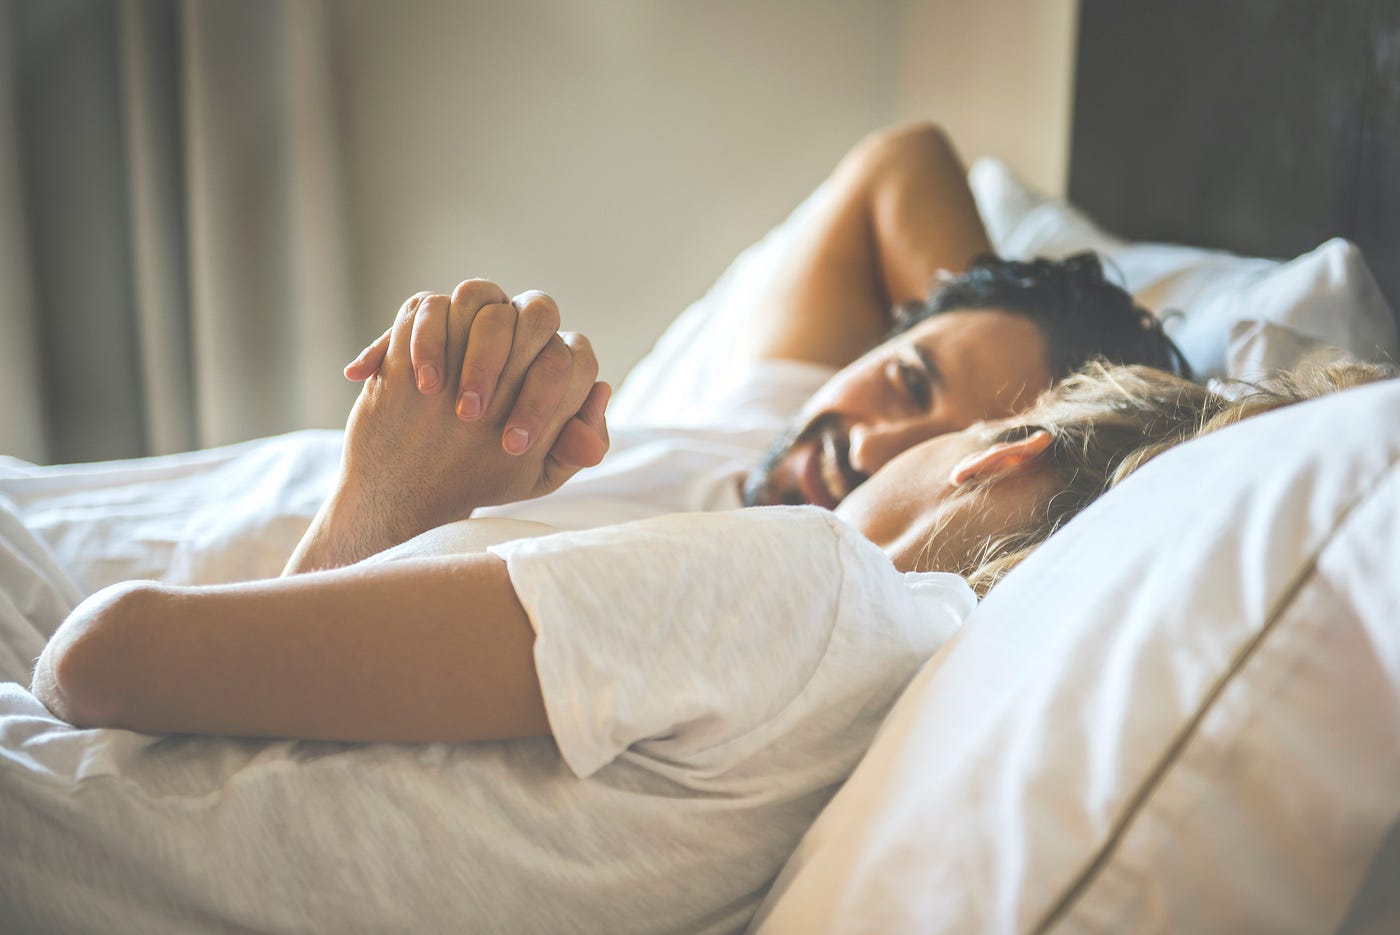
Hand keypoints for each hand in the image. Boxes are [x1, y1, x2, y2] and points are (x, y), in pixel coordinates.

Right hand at [344, 288, 605, 465]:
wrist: (418, 476)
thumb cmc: (486, 473)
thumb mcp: (534, 475)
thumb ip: (574, 447)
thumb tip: (602, 392)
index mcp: (554, 367)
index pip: (574, 357)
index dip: (547, 398)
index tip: (513, 445)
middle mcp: (521, 333)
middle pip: (539, 312)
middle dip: (510, 365)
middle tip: (474, 417)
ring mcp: (473, 319)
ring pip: (484, 296)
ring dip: (470, 349)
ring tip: (443, 400)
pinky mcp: (426, 317)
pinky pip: (431, 305)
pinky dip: (426, 341)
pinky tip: (422, 384)